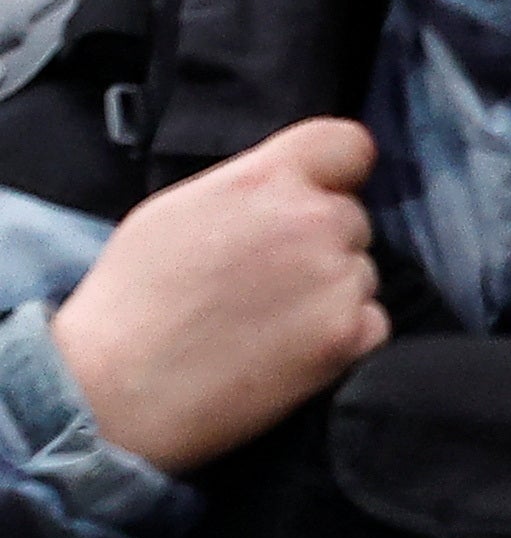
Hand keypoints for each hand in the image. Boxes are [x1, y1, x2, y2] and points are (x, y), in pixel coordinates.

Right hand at [50, 118, 386, 471]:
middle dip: (320, 242)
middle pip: (351, 218)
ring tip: (265, 321)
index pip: (349, 144)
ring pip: (361, 272)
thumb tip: (292, 184)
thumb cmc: (132, 301)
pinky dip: (344, 336)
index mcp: (267, 180)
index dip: (336, 171)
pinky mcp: (348, 336)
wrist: (111, 393)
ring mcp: (336, 279)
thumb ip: (249, 187)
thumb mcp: (176, 210)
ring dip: (331, 291)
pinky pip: (372, 323)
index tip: (317, 194)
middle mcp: (313, 221)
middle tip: (265, 279)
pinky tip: (289, 350)